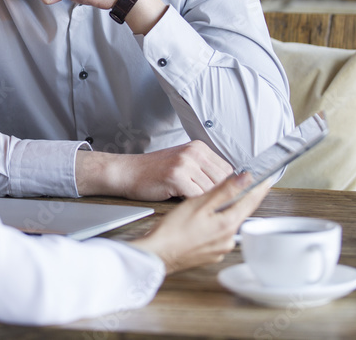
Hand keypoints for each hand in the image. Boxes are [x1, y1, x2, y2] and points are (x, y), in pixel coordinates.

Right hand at [75, 140, 233, 199]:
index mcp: (198, 147)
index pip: (228, 170)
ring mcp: (185, 163)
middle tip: (207, 206)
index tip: (222, 197)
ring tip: (193, 205)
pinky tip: (182, 203)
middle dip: (217, 197)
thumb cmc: (152, 172)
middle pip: (223, 181)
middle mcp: (194, 152)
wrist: (127, 172)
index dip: (226, 187)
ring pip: (211, 191)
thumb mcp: (182, 162)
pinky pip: (196, 197)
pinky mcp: (176, 176)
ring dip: (203, 202)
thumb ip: (203, 169)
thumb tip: (228, 185)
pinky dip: (192, 205)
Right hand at [129, 172, 269, 273]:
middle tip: (237, 186)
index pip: (251, 202)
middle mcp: (228, 240)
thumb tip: (246, 178)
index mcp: (228, 224)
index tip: (266, 179)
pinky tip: (201, 222)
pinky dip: (214, 225)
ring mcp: (220, 249)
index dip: (259, 188)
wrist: (157, 255)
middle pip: (239, 213)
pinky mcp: (210, 254)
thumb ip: (225, 190)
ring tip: (211, 204)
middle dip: (239, 200)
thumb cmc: (173, 230)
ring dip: (224, 213)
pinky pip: (218, 235)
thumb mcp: (199, 203)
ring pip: (227, 224)